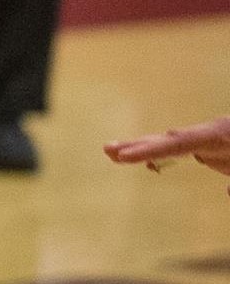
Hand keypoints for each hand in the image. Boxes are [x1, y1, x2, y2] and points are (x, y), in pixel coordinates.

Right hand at [106, 115, 229, 192]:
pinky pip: (180, 149)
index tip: (124, 156)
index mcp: (215, 136)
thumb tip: (229, 191)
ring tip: (113, 153)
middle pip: (166, 140)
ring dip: (142, 148)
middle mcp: (205, 133)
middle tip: (107, 150)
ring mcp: (206, 137)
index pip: (178, 143)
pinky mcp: (210, 144)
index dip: (150, 149)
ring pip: (170, 142)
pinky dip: (161, 154)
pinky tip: (149, 163)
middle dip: (137, 145)